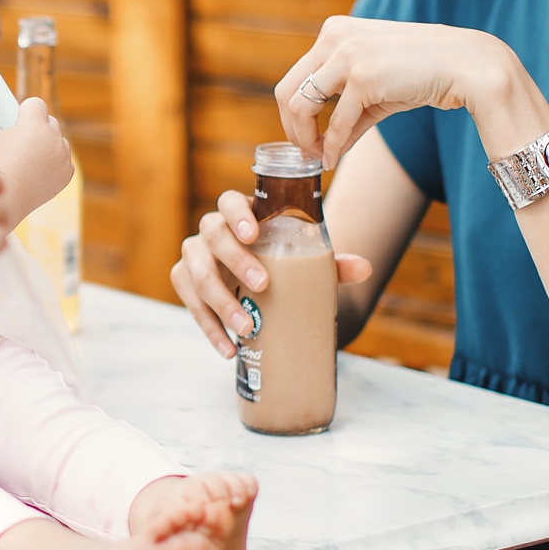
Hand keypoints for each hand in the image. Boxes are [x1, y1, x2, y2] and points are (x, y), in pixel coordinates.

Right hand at [0, 96, 72, 216]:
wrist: (7, 198)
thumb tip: (2, 124)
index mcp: (35, 125)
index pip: (35, 103)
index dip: (24, 110)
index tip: (17, 118)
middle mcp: (53, 137)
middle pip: (50, 121)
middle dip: (37, 126)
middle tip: (22, 139)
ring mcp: (63, 156)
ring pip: (58, 140)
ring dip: (47, 145)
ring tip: (29, 159)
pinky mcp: (67, 172)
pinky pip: (63, 160)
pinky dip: (53, 163)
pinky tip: (38, 171)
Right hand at [171, 190, 371, 359]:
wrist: (259, 284)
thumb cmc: (283, 264)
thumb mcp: (307, 262)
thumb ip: (333, 264)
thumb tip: (365, 269)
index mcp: (240, 214)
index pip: (228, 201)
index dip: (236, 214)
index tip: (253, 234)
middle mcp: (211, 230)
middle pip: (212, 236)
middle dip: (235, 261)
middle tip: (262, 285)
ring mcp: (194, 256)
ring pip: (195, 273)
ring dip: (220, 302)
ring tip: (247, 328)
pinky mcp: (184, 282)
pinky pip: (189, 303)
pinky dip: (209, 328)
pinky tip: (229, 348)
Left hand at [275, 17, 501, 169]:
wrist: (464, 64)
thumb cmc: (422, 73)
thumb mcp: (376, 90)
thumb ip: (348, 114)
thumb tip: (324, 150)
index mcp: (334, 33)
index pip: (295, 78)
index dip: (293, 116)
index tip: (306, 140)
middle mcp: (334, 38)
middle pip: (286, 92)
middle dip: (292, 129)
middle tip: (306, 153)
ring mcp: (346, 54)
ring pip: (300, 105)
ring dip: (305, 139)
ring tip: (318, 157)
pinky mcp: (363, 76)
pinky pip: (336, 122)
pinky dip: (332, 146)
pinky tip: (334, 159)